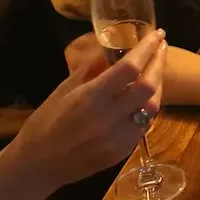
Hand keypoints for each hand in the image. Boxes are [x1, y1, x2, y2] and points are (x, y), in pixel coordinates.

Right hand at [6, 27, 166, 192]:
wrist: (38, 165)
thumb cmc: (45, 122)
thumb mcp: (63, 89)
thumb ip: (90, 68)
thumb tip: (110, 48)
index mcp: (90, 98)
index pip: (129, 68)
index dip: (147, 48)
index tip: (156, 33)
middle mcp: (109, 118)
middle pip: (149, 86)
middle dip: (159, 63)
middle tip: (161, 48)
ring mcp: (118, 138)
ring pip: (153, 108)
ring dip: (158, 86)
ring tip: (155, 70)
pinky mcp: (122, 152)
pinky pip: (144, 125)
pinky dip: (148, 108)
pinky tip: (144, 97)